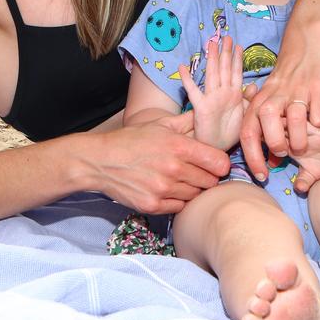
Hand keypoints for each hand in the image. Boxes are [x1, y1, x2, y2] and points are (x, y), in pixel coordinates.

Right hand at [95, 111, 230, 213]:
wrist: (100, 161)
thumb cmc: (132, 140)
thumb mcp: (160, 124)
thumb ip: (188, 121)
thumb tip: (209, 112)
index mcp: (179, 147)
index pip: (220, 163)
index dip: (219, 163)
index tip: (213, 162)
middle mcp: (173, 169)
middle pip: (210, 182)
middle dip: (206, 176)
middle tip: (194, 171)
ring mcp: (163, 190)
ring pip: (196, 195)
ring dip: (191, 188)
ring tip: (177, 178)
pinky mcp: (153, 205)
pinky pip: (179, 207)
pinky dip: (177, 200)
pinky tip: (166, 189)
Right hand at [179, 36, 244, 149]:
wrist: (217, 149)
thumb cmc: (230, 132)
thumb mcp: (245, 114)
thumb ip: (248, 99)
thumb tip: (255, 84)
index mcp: (234, 94)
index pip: (236, 73)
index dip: (237, 59)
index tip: (239, 45)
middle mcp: (222, 93)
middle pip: (224, 69)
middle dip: (225, 52)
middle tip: (226, 36)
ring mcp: (211, 98)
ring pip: (212, 75)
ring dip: (211, 59)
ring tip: (210, 44)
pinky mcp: (201, 107)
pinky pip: (193, 91)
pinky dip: (188, 80)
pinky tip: (183, 67)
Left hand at [240, 26, 319, 177]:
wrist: (305, 49)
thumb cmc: (285, 85)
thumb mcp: (268, 103)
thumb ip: (267, 132)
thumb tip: (270, 162)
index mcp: (259, 103)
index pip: (247, 132)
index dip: (251, 157)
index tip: (261, 176)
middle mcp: (275, 97)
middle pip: (267, 121)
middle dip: (275, 144)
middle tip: (283, 153)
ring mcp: (297, 91)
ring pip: (295, 117)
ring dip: (299, 137)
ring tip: (302, 148)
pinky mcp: (317, 87)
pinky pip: (318, 108)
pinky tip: (319, 126)